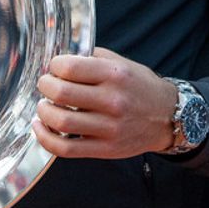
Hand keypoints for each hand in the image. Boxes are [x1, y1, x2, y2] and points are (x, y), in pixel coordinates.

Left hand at [33, 48, 178, 158]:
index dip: (54, 66)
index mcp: (115, 75)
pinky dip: (45, 138)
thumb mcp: (123, 64)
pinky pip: (65, 148)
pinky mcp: (105, 149)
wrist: (167, 117)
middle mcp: (113, 100)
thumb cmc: (140, 87)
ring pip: (60, 121)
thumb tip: (59, 59)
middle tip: (45, 84)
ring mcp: (109, 127)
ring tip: (44, 105)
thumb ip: (93, 58)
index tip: (54, 68)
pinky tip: (41, 127)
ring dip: (43, 111)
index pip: (70, 67)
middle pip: (61, 93)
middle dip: (45, 86)